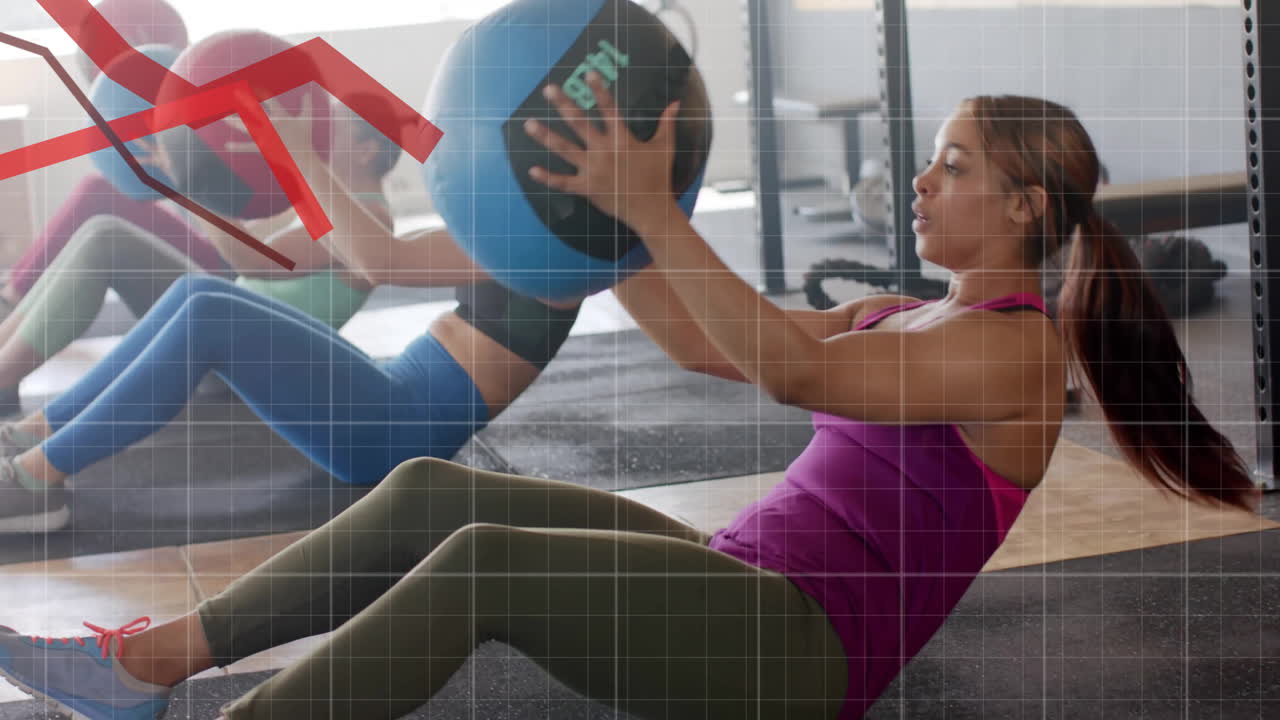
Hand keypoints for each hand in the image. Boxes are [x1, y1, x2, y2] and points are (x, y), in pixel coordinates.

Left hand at [224, 95, 319, 161]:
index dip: (261, 92)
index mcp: (282, 116)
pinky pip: (247, 147)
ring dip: (234, 122)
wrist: (304, 158)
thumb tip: (307, 93)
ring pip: (247, 127)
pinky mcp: (263, 148)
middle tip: (234, 93)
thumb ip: (306, 105)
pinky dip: (237, 147)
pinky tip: (227, 145)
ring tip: (224, 118)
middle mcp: (271, 125)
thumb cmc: (305, 137)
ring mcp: (266, 136)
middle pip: (255, 111)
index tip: (254, 86)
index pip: (270, 101)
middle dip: (244, 102)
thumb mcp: (307, 120)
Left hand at [524, 71, 680, 227]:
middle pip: (579, 124)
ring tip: (529, 124)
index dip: (599, 91)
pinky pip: (564, 182)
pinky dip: (548, 178)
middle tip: (548, 89)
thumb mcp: (664, 147)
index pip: (609, 109)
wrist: (651, 210)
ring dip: (546, 136)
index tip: (589, 74)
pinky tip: (532, 170)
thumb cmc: (658, 177)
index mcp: (621, 139)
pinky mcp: (587, 188)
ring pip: (565, 150)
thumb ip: (666, 123)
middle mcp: (604, 151)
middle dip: (563, 105)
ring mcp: (593, 170)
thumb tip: (675, 103)